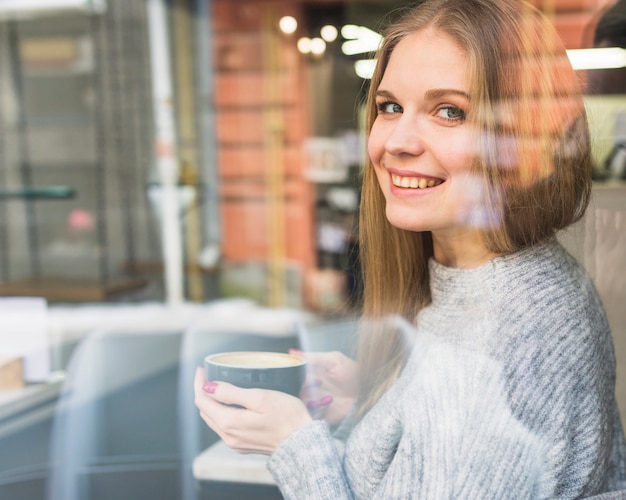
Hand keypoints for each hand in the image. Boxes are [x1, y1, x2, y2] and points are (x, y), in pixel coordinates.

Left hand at [193, 367, 312, 454]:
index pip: (202, 401)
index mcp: (229, 423)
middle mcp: (228, 436)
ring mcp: (235, 442)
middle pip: (205, 411)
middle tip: (207, 374)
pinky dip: (220, 413)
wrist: (303, 443)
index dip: (199, 383)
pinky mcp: (243, 445)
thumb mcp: (260, 397)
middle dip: (203, 391)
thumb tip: (208, 387)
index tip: (202, 369)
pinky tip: (229, 404)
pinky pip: (224, 427)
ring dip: (211, 403)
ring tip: (216, 386)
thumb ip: (231, 393)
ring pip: (213, 420)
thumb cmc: (287, 417)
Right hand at [293, 349, 357, 424]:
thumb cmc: (352, 372)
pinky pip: (310, 416)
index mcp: (307, 375)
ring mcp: (312, 404)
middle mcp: (307, 390)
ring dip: (309, 400)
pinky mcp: (320, 416)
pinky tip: (329, 401)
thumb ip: (312, 357)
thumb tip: (291, 352)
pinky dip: (318, 409)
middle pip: (291, 393)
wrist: (368, 391)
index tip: (301, 374)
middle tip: (314, 384)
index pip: (290, 377)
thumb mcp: (333, 360)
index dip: (292, 376)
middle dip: (300, 389)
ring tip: (324, 394)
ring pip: (299, 405)